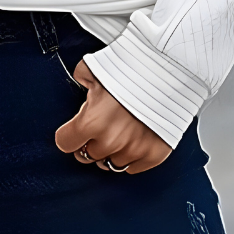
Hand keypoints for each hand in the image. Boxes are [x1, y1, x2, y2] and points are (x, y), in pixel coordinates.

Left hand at [55, 60, 171, 173]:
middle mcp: (111, 141)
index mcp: (91, 121)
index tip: (73, 130)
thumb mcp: (93, 67)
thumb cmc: (132, 66)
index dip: (68, 134)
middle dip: (91, 141)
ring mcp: (134, 150)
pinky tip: (133, 139)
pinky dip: (132, 156)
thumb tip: (82, 82)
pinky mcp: (154, 154)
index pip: (65, 143)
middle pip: (88, 155)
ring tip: (118, 131)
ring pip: (111, 163)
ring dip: (111, 150)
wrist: (168, 69)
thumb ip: (82, 80)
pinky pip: (134, 167)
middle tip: (99, 126)